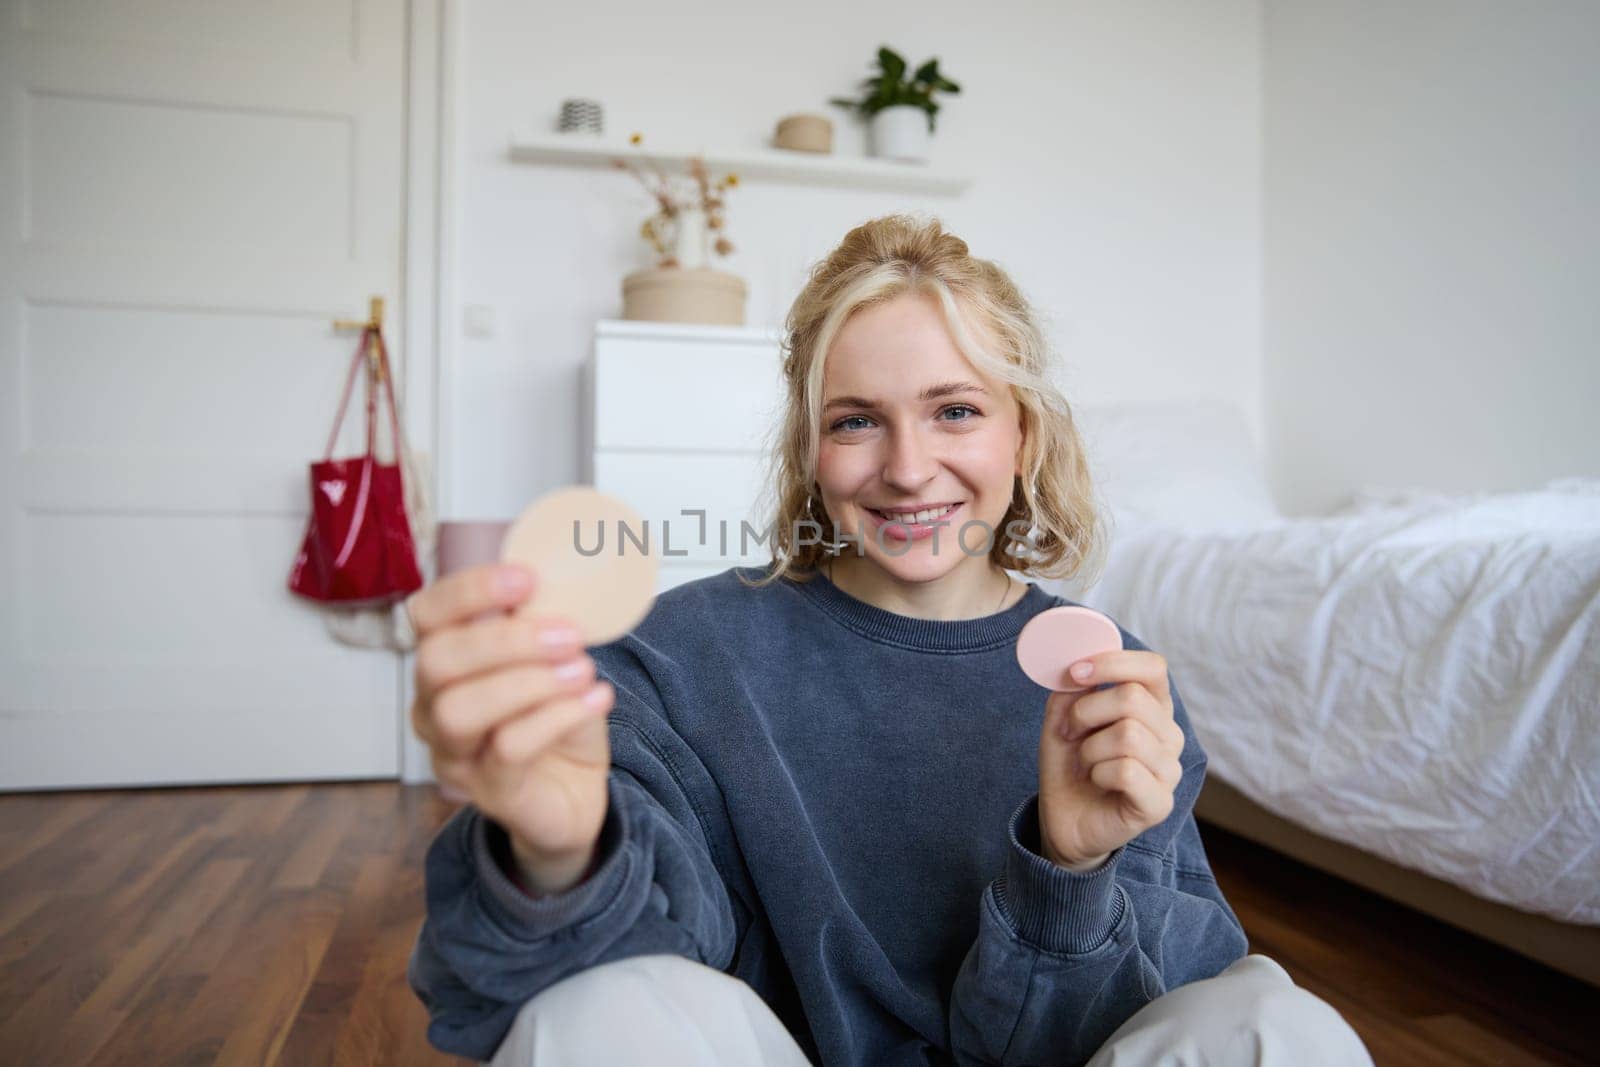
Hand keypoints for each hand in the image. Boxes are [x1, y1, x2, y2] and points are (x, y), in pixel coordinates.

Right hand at [407, 563, 615, 892]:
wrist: (574, 789)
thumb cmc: (555, 714)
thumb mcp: (555, 659)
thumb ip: (547, 623)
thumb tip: (567, 581)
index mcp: (444, 659)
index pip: (426, 614)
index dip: (469, 590)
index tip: (528, 579)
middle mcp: (432, 705)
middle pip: (435, 661)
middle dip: (505, 640)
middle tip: (569, 634)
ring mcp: (454, 754)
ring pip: (459, 711)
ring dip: (529, 682)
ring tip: (583, 670)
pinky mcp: (489, 791)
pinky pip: (508, 750)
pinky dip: (556, 717)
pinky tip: (595, 699)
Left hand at [1036, 650, 1185, 870]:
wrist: (1063, 817)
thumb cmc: (1070, 763)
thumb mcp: (1062, 717)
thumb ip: (1074, 687)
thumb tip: (1081, 661)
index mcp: (1153, 706)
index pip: (1153, 668)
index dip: (1113, 663)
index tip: (1076, 672)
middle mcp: (1169, 735)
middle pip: (1133, 698)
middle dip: (1086, 711)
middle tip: (1070, 732)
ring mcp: (1169, 770)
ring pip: (1129, 735)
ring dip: (1090, 748)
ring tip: (1087, 762)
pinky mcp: (1160, 803)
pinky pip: (1127, 771)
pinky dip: (1099, 773)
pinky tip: (1099, 782)